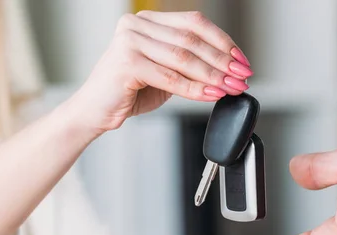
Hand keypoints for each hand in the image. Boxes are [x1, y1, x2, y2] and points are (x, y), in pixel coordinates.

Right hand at [63, 11, 251, 137]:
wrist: (95, 112)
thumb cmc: (128, 92)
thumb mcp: (165, 74)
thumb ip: (189, 66)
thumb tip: (228, 71)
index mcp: (147, 21)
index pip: (194, 23)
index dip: (222, 42)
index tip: (241, 60)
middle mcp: (136, 25)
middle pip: (192, 40)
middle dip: (223, 61)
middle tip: (242, 76)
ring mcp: (130, 41)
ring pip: (184, 57)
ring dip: (214, 75)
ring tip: (231, 87)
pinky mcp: (127, 62)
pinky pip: (171, 77)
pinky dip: (195, 88)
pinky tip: (212, 95)